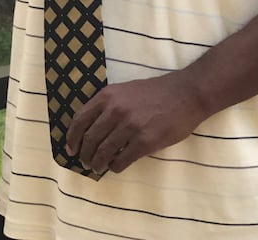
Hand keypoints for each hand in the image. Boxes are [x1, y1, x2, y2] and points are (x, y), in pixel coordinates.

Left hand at [65, 73, 206, 175]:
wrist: (186, 94)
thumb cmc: (156, 92)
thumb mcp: (126, 90)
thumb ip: (109, 105)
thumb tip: (91, 128)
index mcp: (109, 96)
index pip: (80, 120)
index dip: (72, 138)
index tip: (71, 149)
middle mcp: (116, 110)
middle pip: (90, 140)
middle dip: (85, 155)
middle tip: (86, 163)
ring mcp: (130, 126)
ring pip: (103, 153)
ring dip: (97, 164)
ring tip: (98, 168)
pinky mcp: (144, 142)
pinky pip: (121, 161)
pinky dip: (115, 167)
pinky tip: (117, 166)